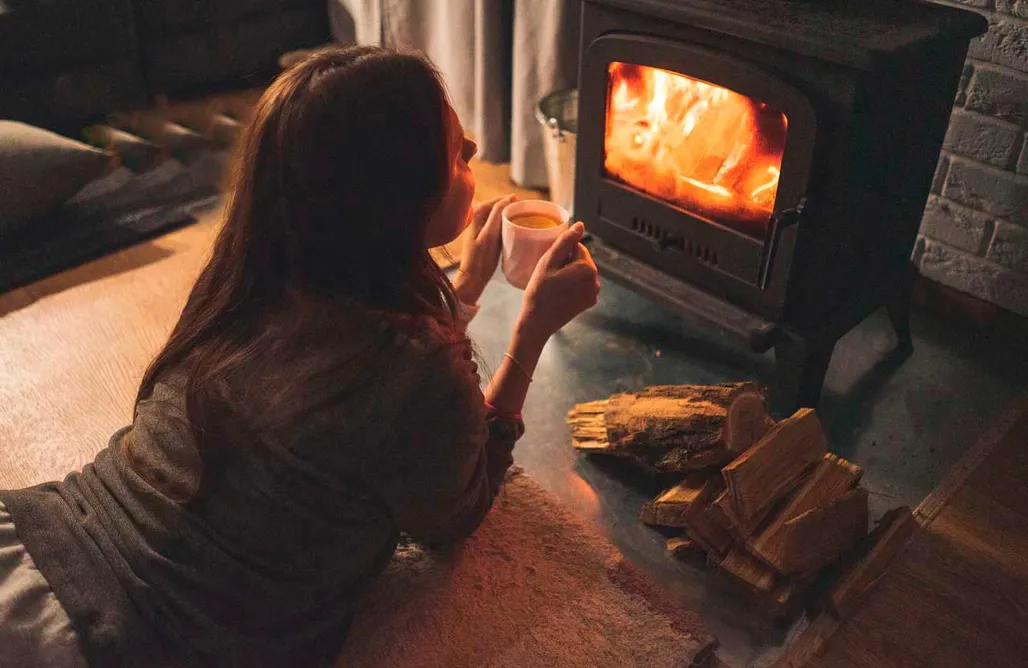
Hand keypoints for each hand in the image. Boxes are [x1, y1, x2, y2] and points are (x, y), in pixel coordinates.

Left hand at [453, 194, 517, 305]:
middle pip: (498, 207)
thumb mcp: (491, 234)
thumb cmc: (481, 257)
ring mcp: (478, 224)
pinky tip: (514, 230)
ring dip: (509, 218)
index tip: (528, 209)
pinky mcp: (482, 233)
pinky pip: (497, 224)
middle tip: (527, 217)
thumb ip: (498, 213)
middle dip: (512, 210)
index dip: (513, 203)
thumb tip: (511, 197)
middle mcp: (475, 215)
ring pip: (498, 215)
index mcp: (476, 212)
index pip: (498, 200)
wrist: (473, 277)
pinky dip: (505, 225)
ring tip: (523, 223)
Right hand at [517, 222, 599, 343]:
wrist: (538, 323)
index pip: (576, 246)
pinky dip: (573, 285)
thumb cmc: (539, 291)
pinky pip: (582, 284)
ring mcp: (594, 293)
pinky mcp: (590, 302)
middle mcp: (596, 280)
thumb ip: (565, 242)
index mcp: (587, 268)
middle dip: (567, 263)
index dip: (561, 253)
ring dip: (570, 273)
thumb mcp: (548, 262)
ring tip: (554, 284)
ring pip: (581, 271)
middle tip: (550, 275)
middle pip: (581, 259)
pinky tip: (560, 292)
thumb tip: (580, 225)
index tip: (550, 265)